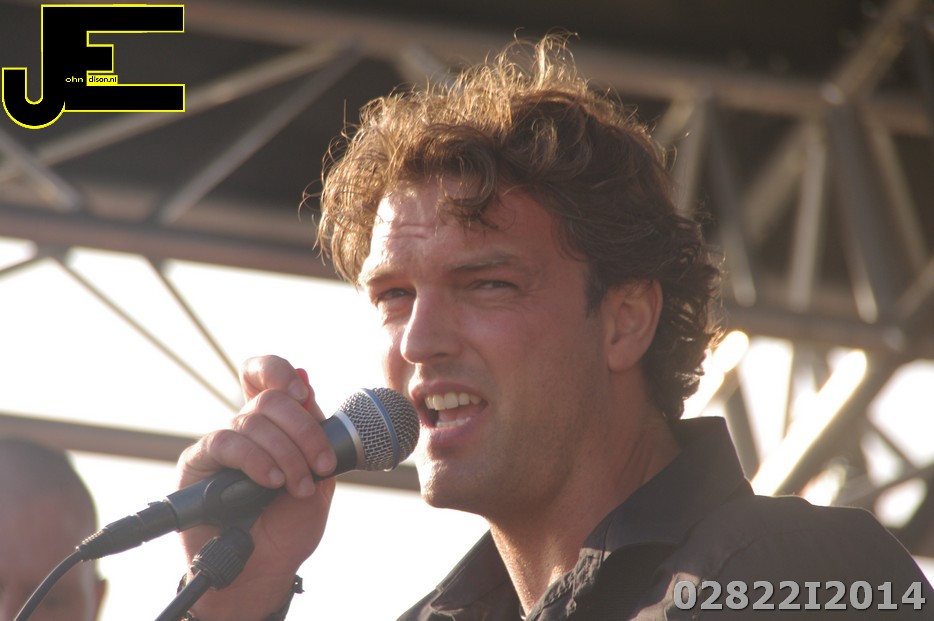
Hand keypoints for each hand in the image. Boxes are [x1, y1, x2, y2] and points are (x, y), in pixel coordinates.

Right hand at [177, 355, 337, 620]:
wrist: (265, 569)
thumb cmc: (290, 524)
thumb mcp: (319, 473)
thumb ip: (315, 430)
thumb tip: (306, 377)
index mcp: (275, 423)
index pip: (263, 375)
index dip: (279, 371)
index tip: (304, 394)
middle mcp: (245, 427)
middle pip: (269, 399)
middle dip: (304, 430)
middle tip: (321, 465)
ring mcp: (221, 444)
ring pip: (252, 421)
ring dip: (286, 454)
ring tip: (298, 486)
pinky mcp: (198, 464)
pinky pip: (226, 444)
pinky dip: (257, 460)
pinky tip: (271, 481)